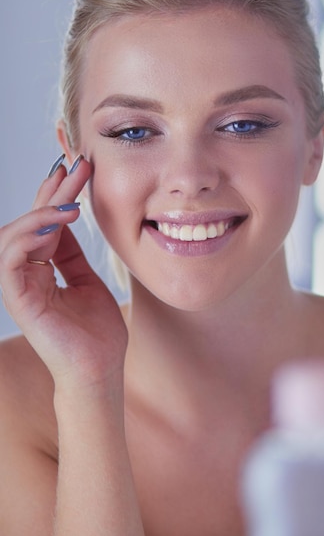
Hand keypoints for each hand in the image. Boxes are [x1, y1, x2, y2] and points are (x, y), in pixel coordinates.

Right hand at [0, 155, 127, 393]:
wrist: (100, 369)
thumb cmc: (97, 333)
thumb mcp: (88, 282)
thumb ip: (72, 255)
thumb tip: (68, 221)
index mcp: (43, 270)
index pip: (45, 224)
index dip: (58, 196)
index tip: (78, 170)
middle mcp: (27, 274)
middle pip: (33, 223)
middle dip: (54, 191)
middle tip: (77, 165)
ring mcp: (19, 286)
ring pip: (16, 235)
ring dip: (43, 209)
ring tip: (72, 194)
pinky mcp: (18, 298)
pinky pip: (12, 258)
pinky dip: (30, 234)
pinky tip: (57, 220)